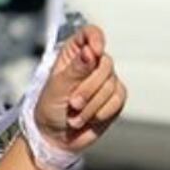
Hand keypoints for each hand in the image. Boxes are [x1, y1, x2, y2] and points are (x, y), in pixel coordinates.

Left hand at [33, 24, 125, 153]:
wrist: (56, 135)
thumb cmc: (50, 107)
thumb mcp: (58, 87)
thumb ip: (76, 69)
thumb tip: (90, 51)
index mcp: (73, 54)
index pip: (90, 34)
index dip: (96, 39)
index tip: (95, 51)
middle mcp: (92, 63)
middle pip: (104, 63)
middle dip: (89, 88)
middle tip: (72, 104)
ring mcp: (106, 80)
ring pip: (111, 84)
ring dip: (92, 105)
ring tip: (75, 117)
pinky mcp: (115, 98)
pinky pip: (118, 99)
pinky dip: (102, 112)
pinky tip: (89, 119)